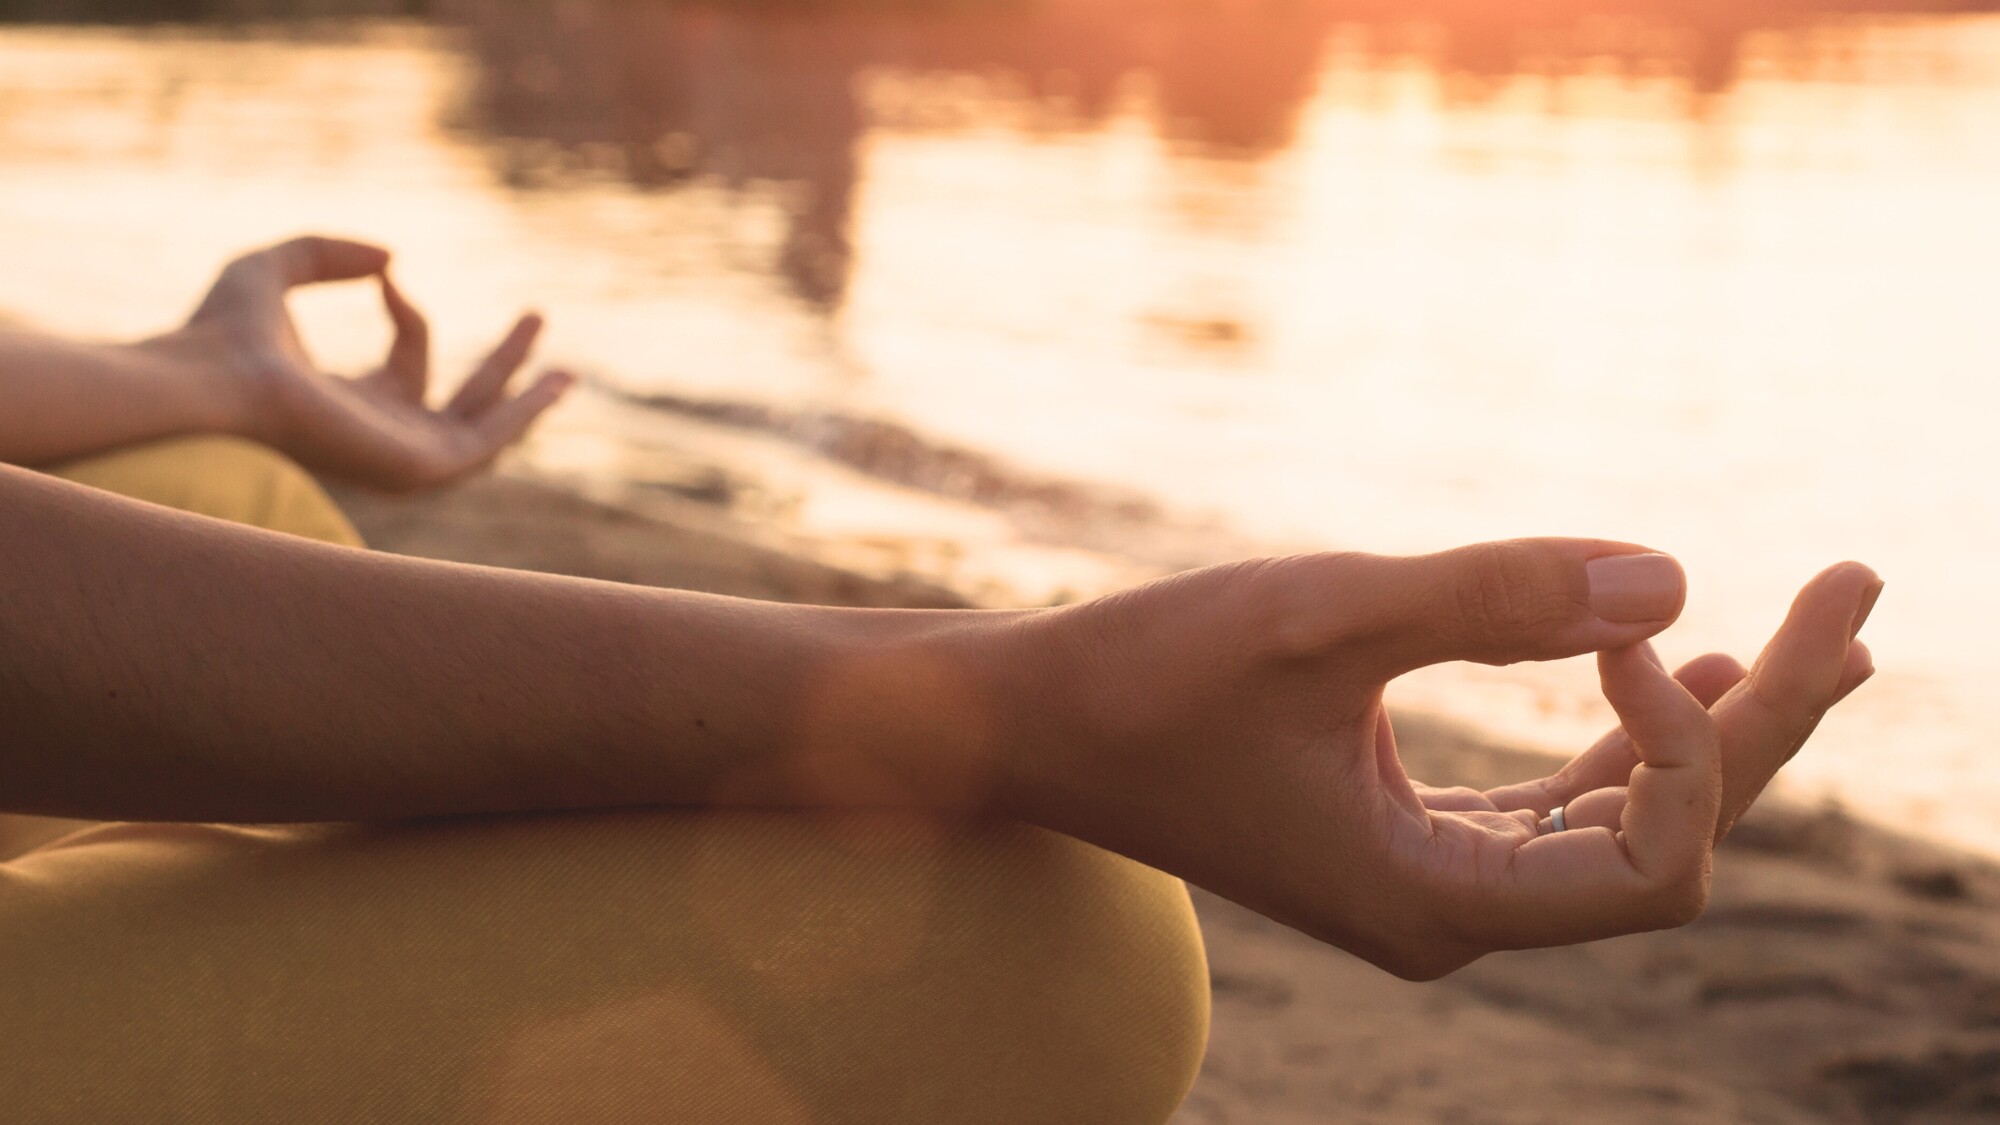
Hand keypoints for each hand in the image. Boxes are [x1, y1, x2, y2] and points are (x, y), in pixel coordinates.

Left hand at [150, 235, 572, 490]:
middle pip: (459, 402)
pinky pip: (485, 446)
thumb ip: (328, 252)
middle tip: (537, 315)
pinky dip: (522, 416)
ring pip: (483, 433)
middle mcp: (378, 437)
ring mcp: (397, 458)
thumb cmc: (221, 332)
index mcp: (347, 403)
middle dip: (501, 363)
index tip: (385, 275)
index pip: (407, 359)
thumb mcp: (275, 267)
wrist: (213, 379)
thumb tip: (390, 260)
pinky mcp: (414, 467)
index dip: (406, 311)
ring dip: (525, 399)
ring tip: (566, 371)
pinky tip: (551, 384)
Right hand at [1005, 540, 1878, 978]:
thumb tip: (1673, 574)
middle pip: (1667, 838)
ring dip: (1712, 726)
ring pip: (1621, 817)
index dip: (1685, 746)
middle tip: (1861, 590)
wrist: (1034, 724)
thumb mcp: (1320, 618)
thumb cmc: (1151, 677)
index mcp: (1436, 903)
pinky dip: (1621, 739)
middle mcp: (1452, 914)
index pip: (1652, 862)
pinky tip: (1666, 665)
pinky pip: (1557, 802)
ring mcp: (1432, 879)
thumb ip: (1493, 598)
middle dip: (1768, 718)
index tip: (1622, 627)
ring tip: (1811, 630)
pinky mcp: (1406, 832)